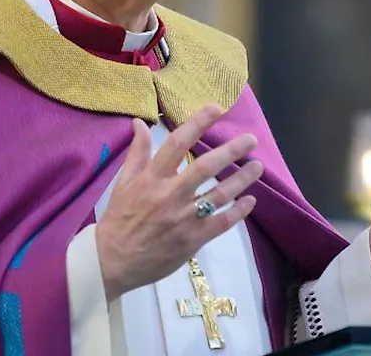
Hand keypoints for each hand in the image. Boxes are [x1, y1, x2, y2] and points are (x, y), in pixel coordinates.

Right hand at [95, 105, 262, 300]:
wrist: (112, 262)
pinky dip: (238, 211)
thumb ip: (137, 152)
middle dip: (231, 151)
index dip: (198, 123)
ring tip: (258, 167)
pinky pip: (221, 223)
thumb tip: (140, 122)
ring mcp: (183, 219)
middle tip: (251, 139)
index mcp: (152, 179)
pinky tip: (250, 200)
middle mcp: (170, 195)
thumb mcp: (123, 182)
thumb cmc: (119, 218)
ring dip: (242, 179)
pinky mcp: (192, 240)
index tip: (216, 108)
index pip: (177, 144)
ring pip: (219, 195)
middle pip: (205, 167)